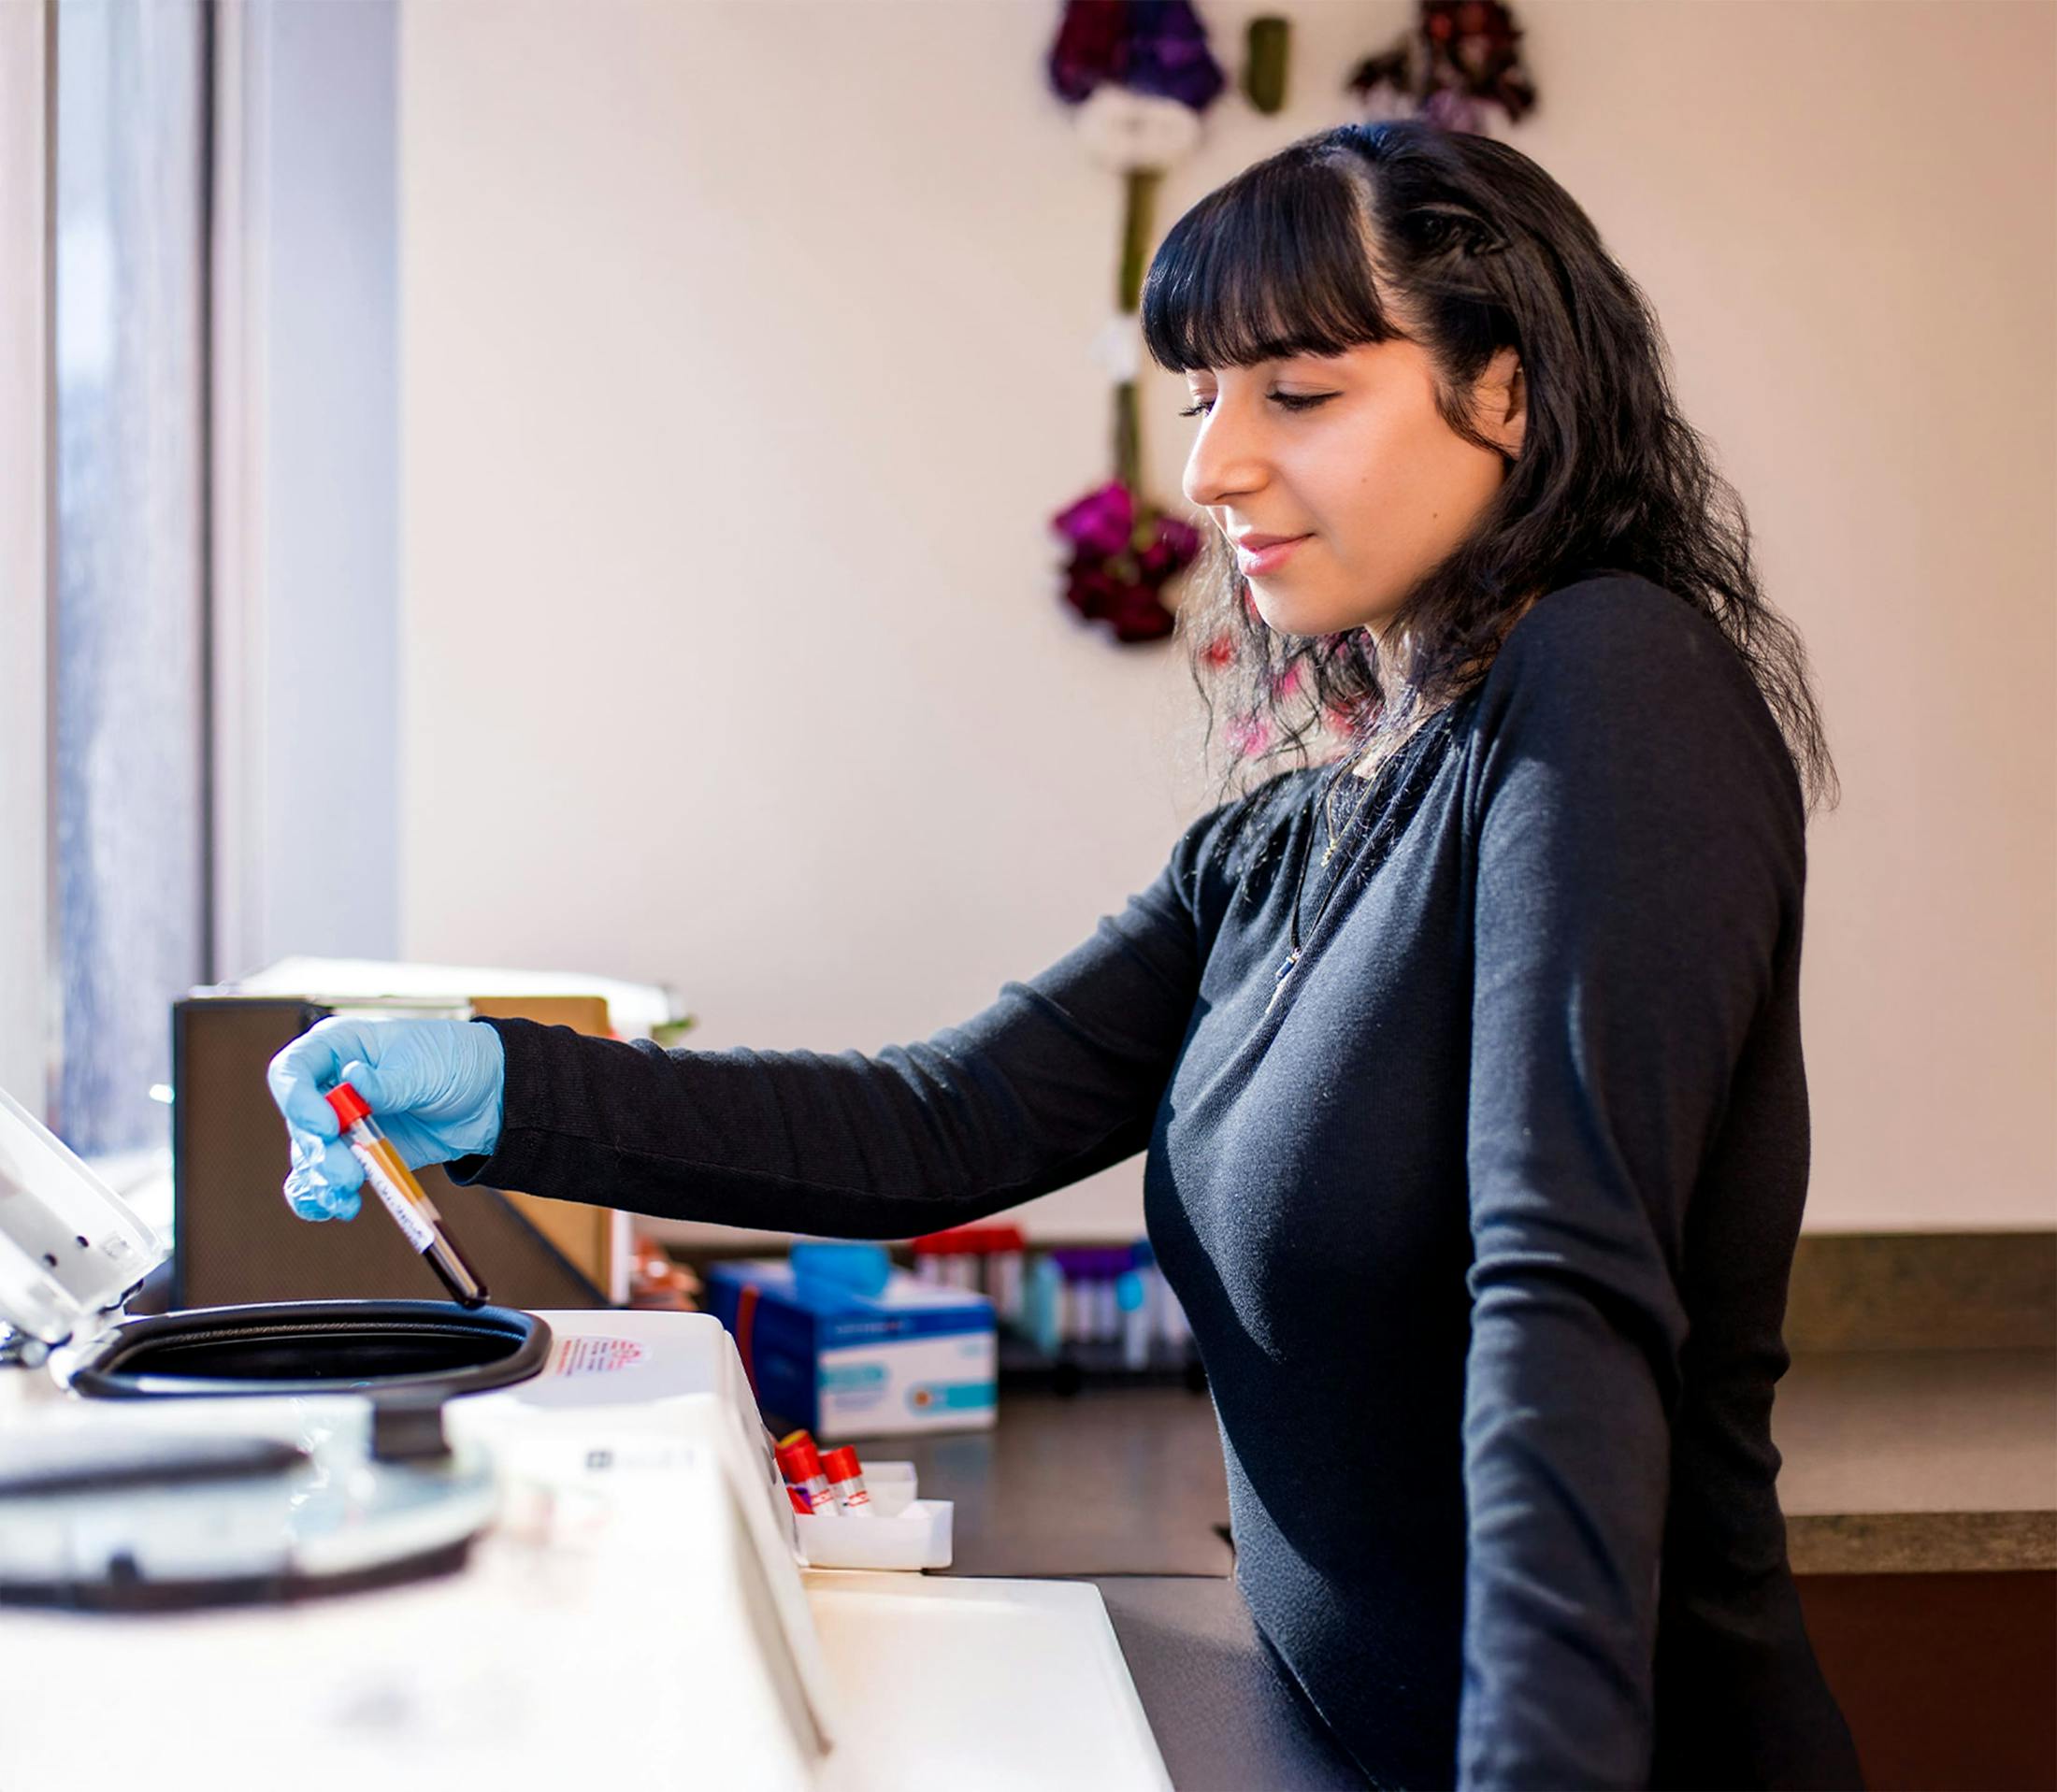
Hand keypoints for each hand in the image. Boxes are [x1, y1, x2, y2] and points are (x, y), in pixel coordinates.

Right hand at [266, 1017, 505, 1220]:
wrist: (489, 1097)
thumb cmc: (454, 1062)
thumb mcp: (425, 1066)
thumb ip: (389, 1082)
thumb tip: (354, 1078)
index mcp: (339, 1048)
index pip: (292, 1072)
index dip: (298, 1101)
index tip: (328, 1126)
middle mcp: (330, 1085)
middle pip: (300, 1123)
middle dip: (319, 1153)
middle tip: (348, 1175)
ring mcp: (341, 1123)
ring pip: (309, 1156)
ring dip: (322, 1181)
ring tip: (346, 1200)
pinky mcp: (355, 1154)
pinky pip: (322, 1178)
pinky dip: (320, 1196)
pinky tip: (333, 1207)